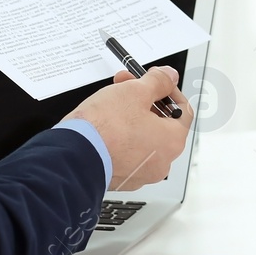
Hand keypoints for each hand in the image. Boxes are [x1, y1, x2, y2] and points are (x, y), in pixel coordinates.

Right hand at [63, 66, 191, 189]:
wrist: (72, 158)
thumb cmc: (104, 129)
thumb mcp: (135, 91)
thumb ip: (158, 81)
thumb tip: (169, 76)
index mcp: (172, 141)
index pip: (183, 111)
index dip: (169, 91)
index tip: (157, 82)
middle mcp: (162, 162)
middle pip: (161, 123)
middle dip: (144, 99)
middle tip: (128, 85)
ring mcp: (141, 173)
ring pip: (142, 137)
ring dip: (131, 116)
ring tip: (111, 101)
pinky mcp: (121, 178)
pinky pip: (127, 152)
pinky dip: (121, 137)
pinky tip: (105, 124)